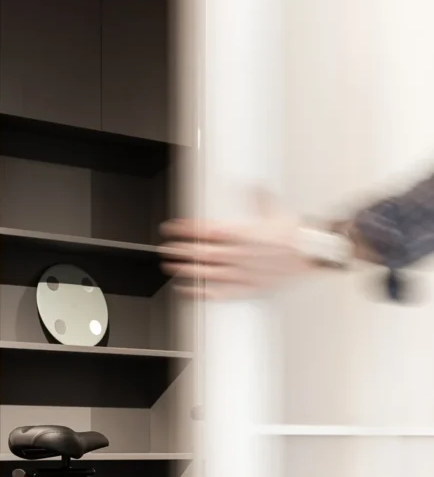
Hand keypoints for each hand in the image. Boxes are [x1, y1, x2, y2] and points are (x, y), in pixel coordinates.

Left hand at [159, 195, 311, 297]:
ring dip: (187, 270)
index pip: (207, 231)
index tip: (172, 228)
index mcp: (243, 234)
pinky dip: (201, 293)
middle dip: (181, 250)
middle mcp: (239, 254)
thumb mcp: (275, 211)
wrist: (312, 254)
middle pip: (203, 253)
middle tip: (165, 248)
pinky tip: (187, 290)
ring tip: (170, 266)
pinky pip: (220, 293)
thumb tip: (249, 184)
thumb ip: (257, 197)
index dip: (187, 229)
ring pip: (207, 272)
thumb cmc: (295, 236)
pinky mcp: (248, 288)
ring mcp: (242, 273)